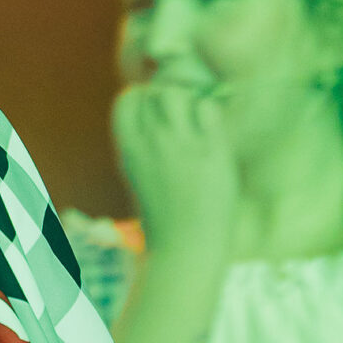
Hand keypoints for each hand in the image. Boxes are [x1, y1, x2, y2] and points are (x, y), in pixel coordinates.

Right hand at [112, 80, 240, 257]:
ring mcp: (181, 144)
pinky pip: (208, 110)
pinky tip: (213, 135)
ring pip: (179, 94)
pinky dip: (211, 115)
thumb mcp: (138, 174)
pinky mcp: (211, 152)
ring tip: (198, 125)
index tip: (156, 114)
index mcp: (129, 147)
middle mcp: (151, 141)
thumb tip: (157, 107)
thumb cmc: (164, 217)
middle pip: (156, 92)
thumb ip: (142, 142)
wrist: (187, 250)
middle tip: (184, 120)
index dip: (144, 99)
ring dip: (189, 102)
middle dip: (169, 100)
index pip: (129, 98)